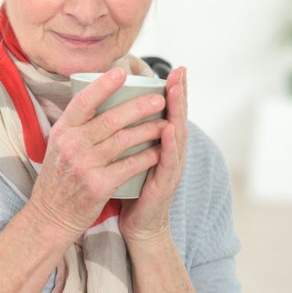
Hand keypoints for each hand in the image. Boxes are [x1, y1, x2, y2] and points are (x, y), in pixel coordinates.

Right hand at [26, 68, 167, 239]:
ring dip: (149, 130)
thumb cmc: (58, 178)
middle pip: (111, 118)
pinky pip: (130, 165)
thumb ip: (75, 126)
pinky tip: (159, 151)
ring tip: (165, 123)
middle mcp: (72, 144)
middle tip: (159, 99)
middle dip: (139, 107)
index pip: (84, 101)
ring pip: (125, 140)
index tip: (121, 72)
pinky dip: (147, 157)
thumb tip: (96, 97)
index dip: (104, 85)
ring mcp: (85, 165)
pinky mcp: (98, 185)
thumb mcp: (57, 146)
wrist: (50, 215)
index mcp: (62, 130)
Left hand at [119, 66, 187, 244]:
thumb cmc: (131, 186)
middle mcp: (170, 152)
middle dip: (180, 93)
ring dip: (178, 111)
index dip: (173, 90)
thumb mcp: (130, 154)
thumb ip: (129, 133)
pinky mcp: (165, 183)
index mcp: (161, 143)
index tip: (174, 68)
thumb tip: (110, 107)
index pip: (168, 111)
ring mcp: (170, 167)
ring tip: (176, 90)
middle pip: (177, 117)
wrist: (138, 224)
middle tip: (180, 71)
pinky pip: (167, 160)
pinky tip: (169, 128)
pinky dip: (169, 143)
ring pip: (177, 134)